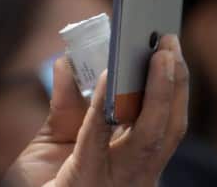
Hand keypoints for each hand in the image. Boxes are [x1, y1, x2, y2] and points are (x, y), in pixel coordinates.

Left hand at [6, 35, 188, 186]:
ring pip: (150, 137)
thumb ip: (67, 101)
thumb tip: (68, 60)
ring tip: (158, 56)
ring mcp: (116, 183)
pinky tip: (110, 78)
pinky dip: (106, 107)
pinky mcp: (86, 182)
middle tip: (171, 43)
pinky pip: (98, 140)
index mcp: (133, 163)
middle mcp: (134, 176)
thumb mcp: (56, 135)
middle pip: (167, 129)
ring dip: (158, 93)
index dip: (173, 89)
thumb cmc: (42, 180)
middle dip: (174, 84)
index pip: (164, 125)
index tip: (172, 50)